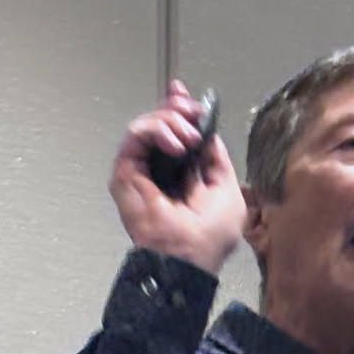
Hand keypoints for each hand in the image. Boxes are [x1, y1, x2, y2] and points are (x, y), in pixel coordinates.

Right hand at [108, 78, 245, 277]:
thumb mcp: (227, 190)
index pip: (176, 133)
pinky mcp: (125, 171)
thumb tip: (207, 132)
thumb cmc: (211, 236)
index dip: (180, 111)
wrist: (190, 255)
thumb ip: (216, 159)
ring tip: (187, 139)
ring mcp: (140, 171)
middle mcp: (158, 170)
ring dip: (170, 121)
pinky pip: (136, 135)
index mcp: (182, 175)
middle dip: (177, 109)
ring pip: (147, 124)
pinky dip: (157, 130)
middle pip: (159, 122)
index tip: (188, 97)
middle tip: (191, 114)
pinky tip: (176, 144)